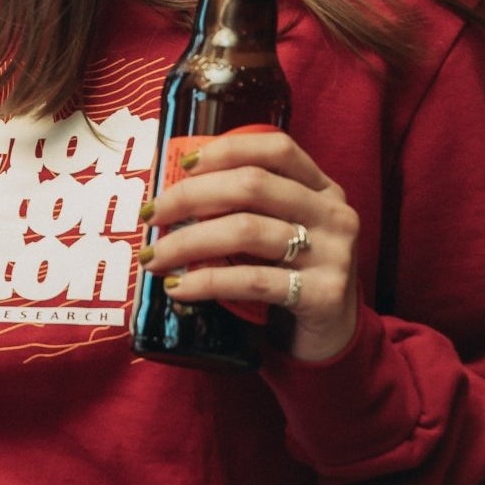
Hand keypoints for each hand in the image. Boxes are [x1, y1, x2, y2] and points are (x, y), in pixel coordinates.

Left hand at [140, 129, 361, 362]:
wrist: (331, 335)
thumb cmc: (288, 274)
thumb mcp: (277, 230)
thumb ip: (243, 208)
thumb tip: (169, 196)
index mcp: (322, 188)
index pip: (277, 149)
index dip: (227, 150)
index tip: (183, 164)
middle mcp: (333, 214)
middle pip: (251, 186)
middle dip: (189, 197)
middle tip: (150, 217)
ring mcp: (334, 254)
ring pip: (246, 231)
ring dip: (187, 243)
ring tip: (154, 259)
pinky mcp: (324, 294)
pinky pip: (252, 280)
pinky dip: (206, 281)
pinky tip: (178, 287)